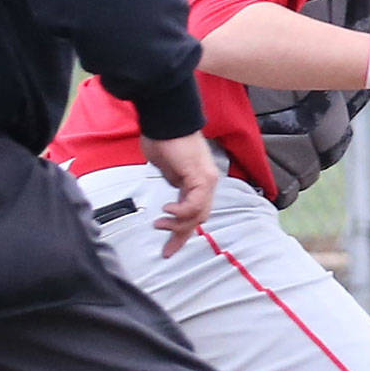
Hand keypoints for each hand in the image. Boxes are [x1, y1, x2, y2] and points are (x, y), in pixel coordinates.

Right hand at [138, 131, 219, 257]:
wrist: (165, 120)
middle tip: (167, 250)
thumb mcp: (167, 169)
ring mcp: (206, 179)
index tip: (169, 245)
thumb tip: (169, 198)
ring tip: (161, 224)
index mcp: (199, 182)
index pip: (196, 212)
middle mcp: (208, 182)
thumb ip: (172, 184)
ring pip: (198, 213)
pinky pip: (194, 202)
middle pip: (200, 217)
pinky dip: (181, 211)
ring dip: (178, 225)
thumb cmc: (163, 140)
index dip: (183, 230)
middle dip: (181, 235)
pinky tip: (167, 211)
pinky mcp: (200, 176)